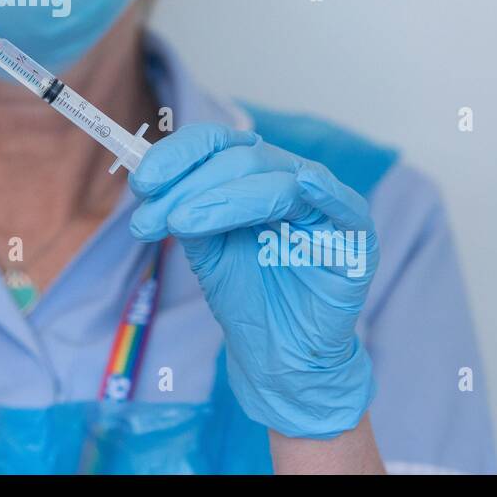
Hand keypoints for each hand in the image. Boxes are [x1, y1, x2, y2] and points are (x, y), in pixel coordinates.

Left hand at [129, 124, 378, 438]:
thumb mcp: (204, 247)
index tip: (141, 183)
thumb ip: (184, 211)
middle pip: (242, 159)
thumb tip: (149, 184)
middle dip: (188, 187)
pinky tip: (302, 186)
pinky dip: (326, 193)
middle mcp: (290, 178)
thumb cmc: (246, 295)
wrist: (279, 353)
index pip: (218, 142)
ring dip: (223, 199)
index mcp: (253, 173)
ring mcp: (324, 205)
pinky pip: (346, 208)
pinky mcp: (355, 239)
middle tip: (149, 221)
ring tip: (181, 224)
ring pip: (278, 182)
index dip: (178, 154)